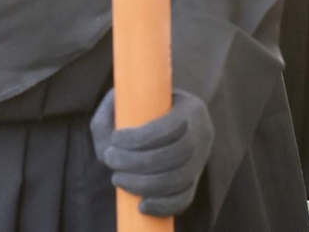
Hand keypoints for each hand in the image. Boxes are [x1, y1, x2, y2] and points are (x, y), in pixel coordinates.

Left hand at [92, 89, 214, 217]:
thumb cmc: (142, 110)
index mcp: (189, 109)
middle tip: (111, 159)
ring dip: (144, 184)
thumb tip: (106, 146)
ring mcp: (200, 159)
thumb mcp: (125, 103)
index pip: (169, 126)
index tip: (115, 139)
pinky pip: (184, 199)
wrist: (171, 120)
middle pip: (176, 154)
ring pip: (179, 179)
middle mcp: (202, 134)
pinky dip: (163, 206)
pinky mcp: (194, 181)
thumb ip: (108, 118)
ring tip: (117, 178)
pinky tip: (141, 205)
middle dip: (137, 162)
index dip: (140, 137)